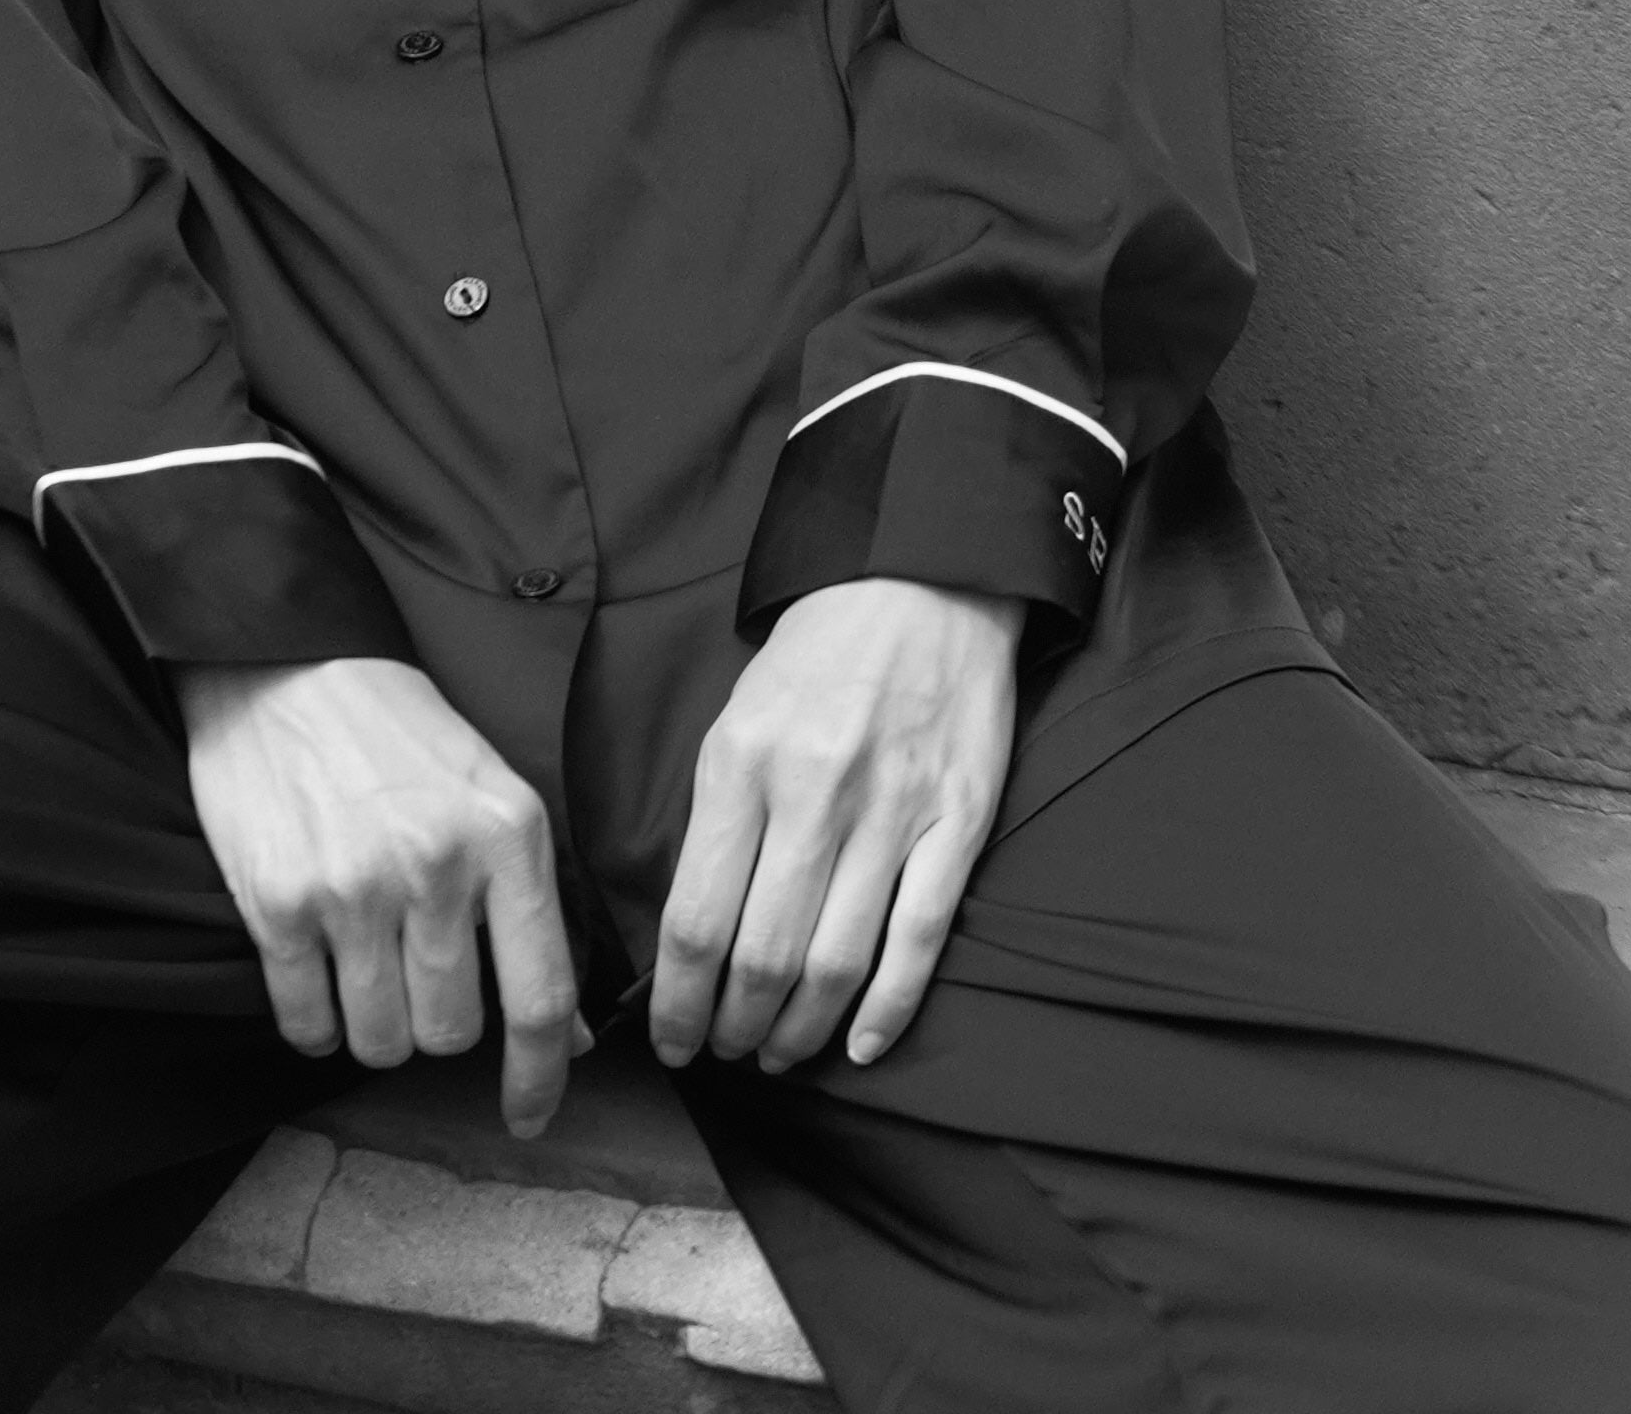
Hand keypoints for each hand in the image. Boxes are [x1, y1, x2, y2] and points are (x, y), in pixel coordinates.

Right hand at [176, 656, 584, 1142]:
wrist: (285, 663)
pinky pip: (307, 1027)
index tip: (530, 1116)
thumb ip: (530, 909)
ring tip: (362, 960)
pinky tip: (315, 966)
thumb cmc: (399, 734)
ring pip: (381, 1041)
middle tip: (413, 968)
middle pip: (452, 1032)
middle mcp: (437, 864)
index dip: (541, 1076)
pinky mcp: (280, 904)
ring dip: (373, 1024)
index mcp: (507, 834)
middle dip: (435, 1022)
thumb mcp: (491, 795)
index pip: (541, 995)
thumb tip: (566, 1035)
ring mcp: (354, 887)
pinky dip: (313, 1020)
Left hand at [649, 578, 1022, 1079]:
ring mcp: (893, 811)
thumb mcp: (737, 719)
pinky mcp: (957, 822)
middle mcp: (814, 792)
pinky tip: (860, 1046)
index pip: (696, 921)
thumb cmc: (817, 658)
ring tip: (780, 1052)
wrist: (923, 579)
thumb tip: (694, 935)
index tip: (673, 1041)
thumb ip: (718, 820)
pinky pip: (918, 943)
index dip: (680, 1004)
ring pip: (837, 967)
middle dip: (735, 1029)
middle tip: (727, 1052)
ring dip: (800, 1032)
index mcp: (742, 763)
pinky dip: (886, 1012)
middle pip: (763, 959)